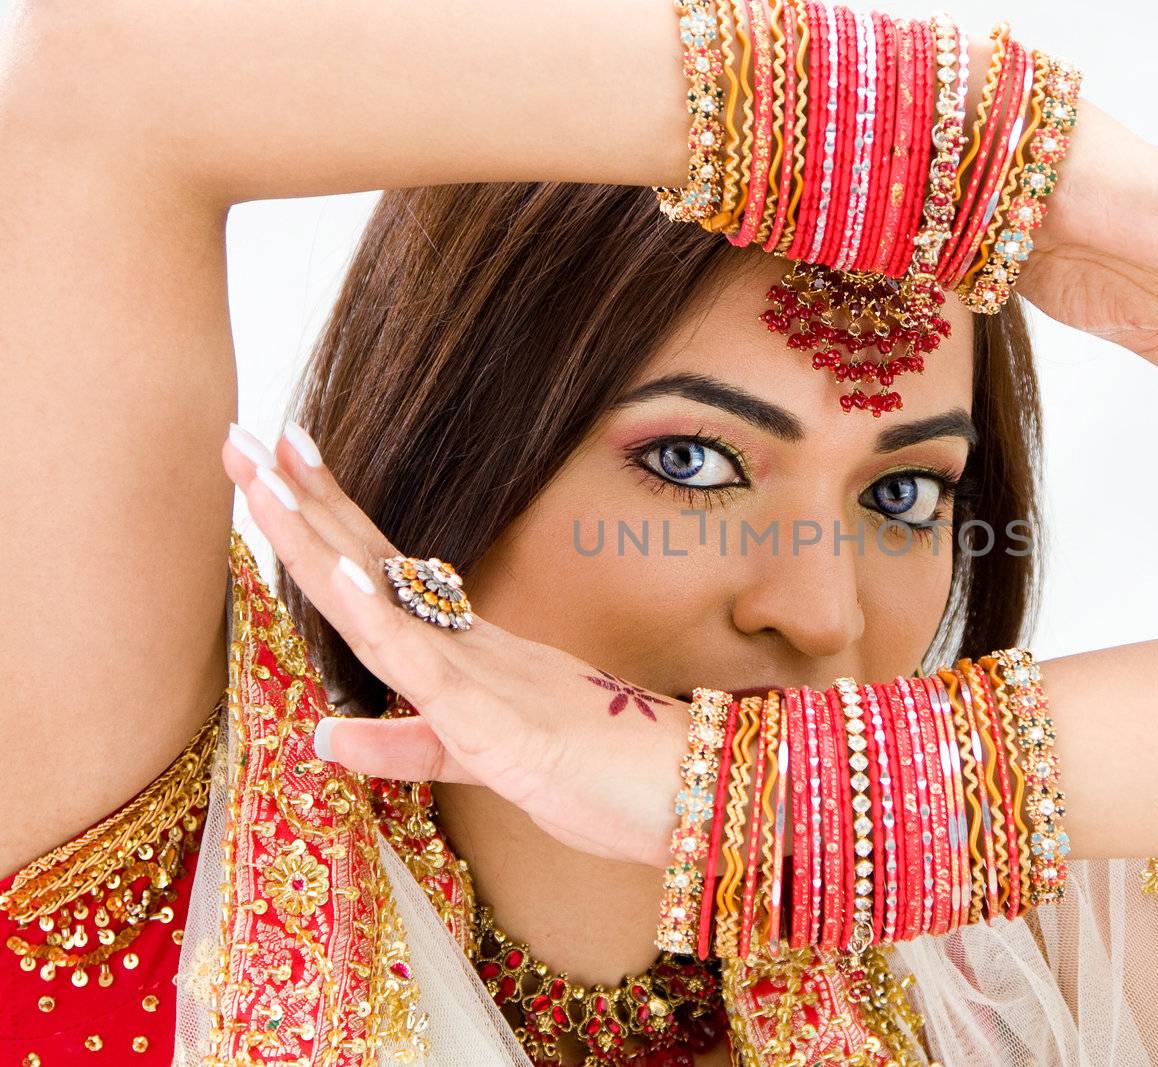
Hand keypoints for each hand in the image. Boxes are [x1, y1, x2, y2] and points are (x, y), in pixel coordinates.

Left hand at [222, 423, 683, 867]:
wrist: (684, 793)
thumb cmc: (599, 777)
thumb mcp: (477, 763)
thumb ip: (406, 746)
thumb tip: (324, 733)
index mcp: (467, 650)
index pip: (383, 574)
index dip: (328, 519)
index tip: (281, 461)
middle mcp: (469, 645)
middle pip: (371, 564)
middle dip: (304, 502)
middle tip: (246, 435)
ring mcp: (481, 675)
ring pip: (383, 601)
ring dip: (321, 537)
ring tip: (270, 474)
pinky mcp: (496, 720)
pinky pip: (431, 668)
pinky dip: (384, 619)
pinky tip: (343, 573)